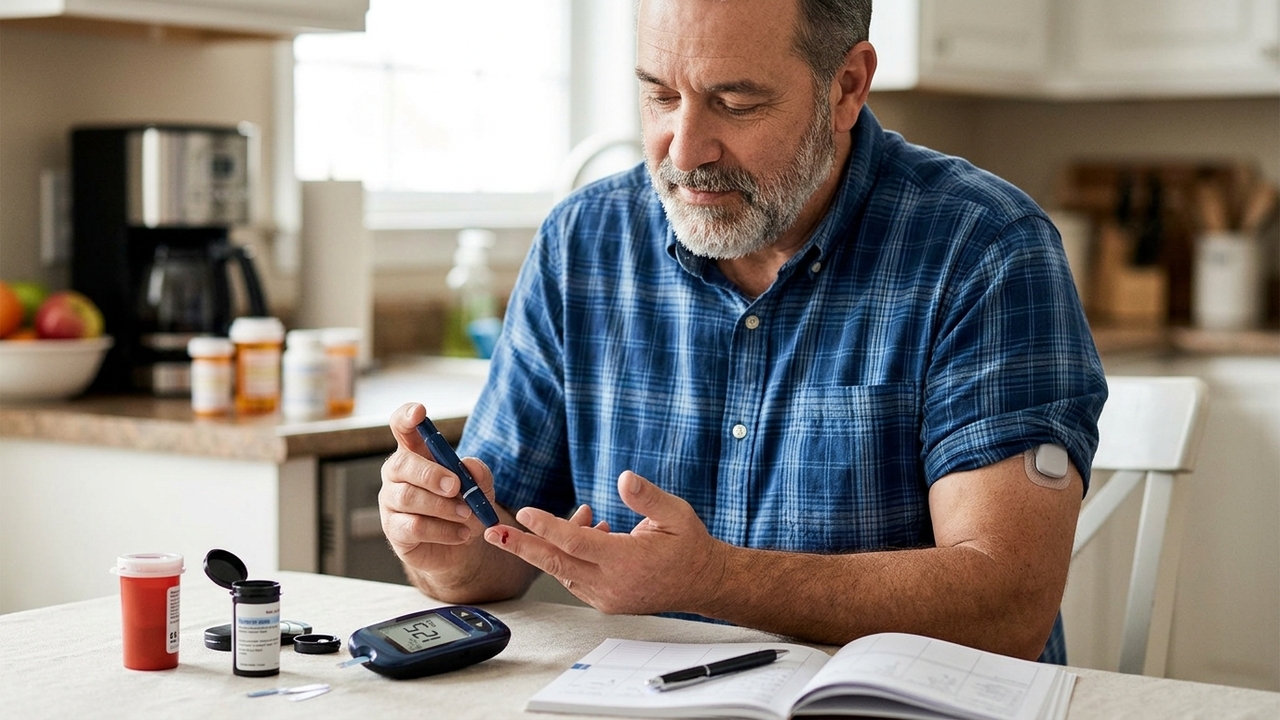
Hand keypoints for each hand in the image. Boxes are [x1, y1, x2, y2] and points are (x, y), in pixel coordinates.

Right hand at [379, 403, 492, 578]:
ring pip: (408, 497)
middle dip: (431, 474)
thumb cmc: (466, 506)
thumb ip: (478, 472)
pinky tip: (461, 534)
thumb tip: (468, 465)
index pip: (401, 427)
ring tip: (466, 515)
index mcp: (416, 454)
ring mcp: (391, 502)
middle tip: (457, 486)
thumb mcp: (481, 486)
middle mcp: (397, 475)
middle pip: (401, 464)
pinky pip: (413, 526)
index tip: (420, 412)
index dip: (406, 417)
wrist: (464, 545)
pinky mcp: (394, 530)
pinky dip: (443, 530)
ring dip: (442, 507)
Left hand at [484, 471, 726, 615]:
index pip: (577, 542)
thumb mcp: (676, 514)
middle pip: (556, 563)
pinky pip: (575, 577)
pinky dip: (568, 556)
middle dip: (522, 546)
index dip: (548, 526)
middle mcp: (611, 583)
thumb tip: (624, 477)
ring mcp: (606, 596)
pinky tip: (585, 530)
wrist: (703, 582)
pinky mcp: (606, 601)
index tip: (525, 513)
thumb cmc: (690, 545)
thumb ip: (647, 497)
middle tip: (492, 533)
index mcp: (627, 561)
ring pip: (563, 570)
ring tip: (559, 518)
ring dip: (549, 545)